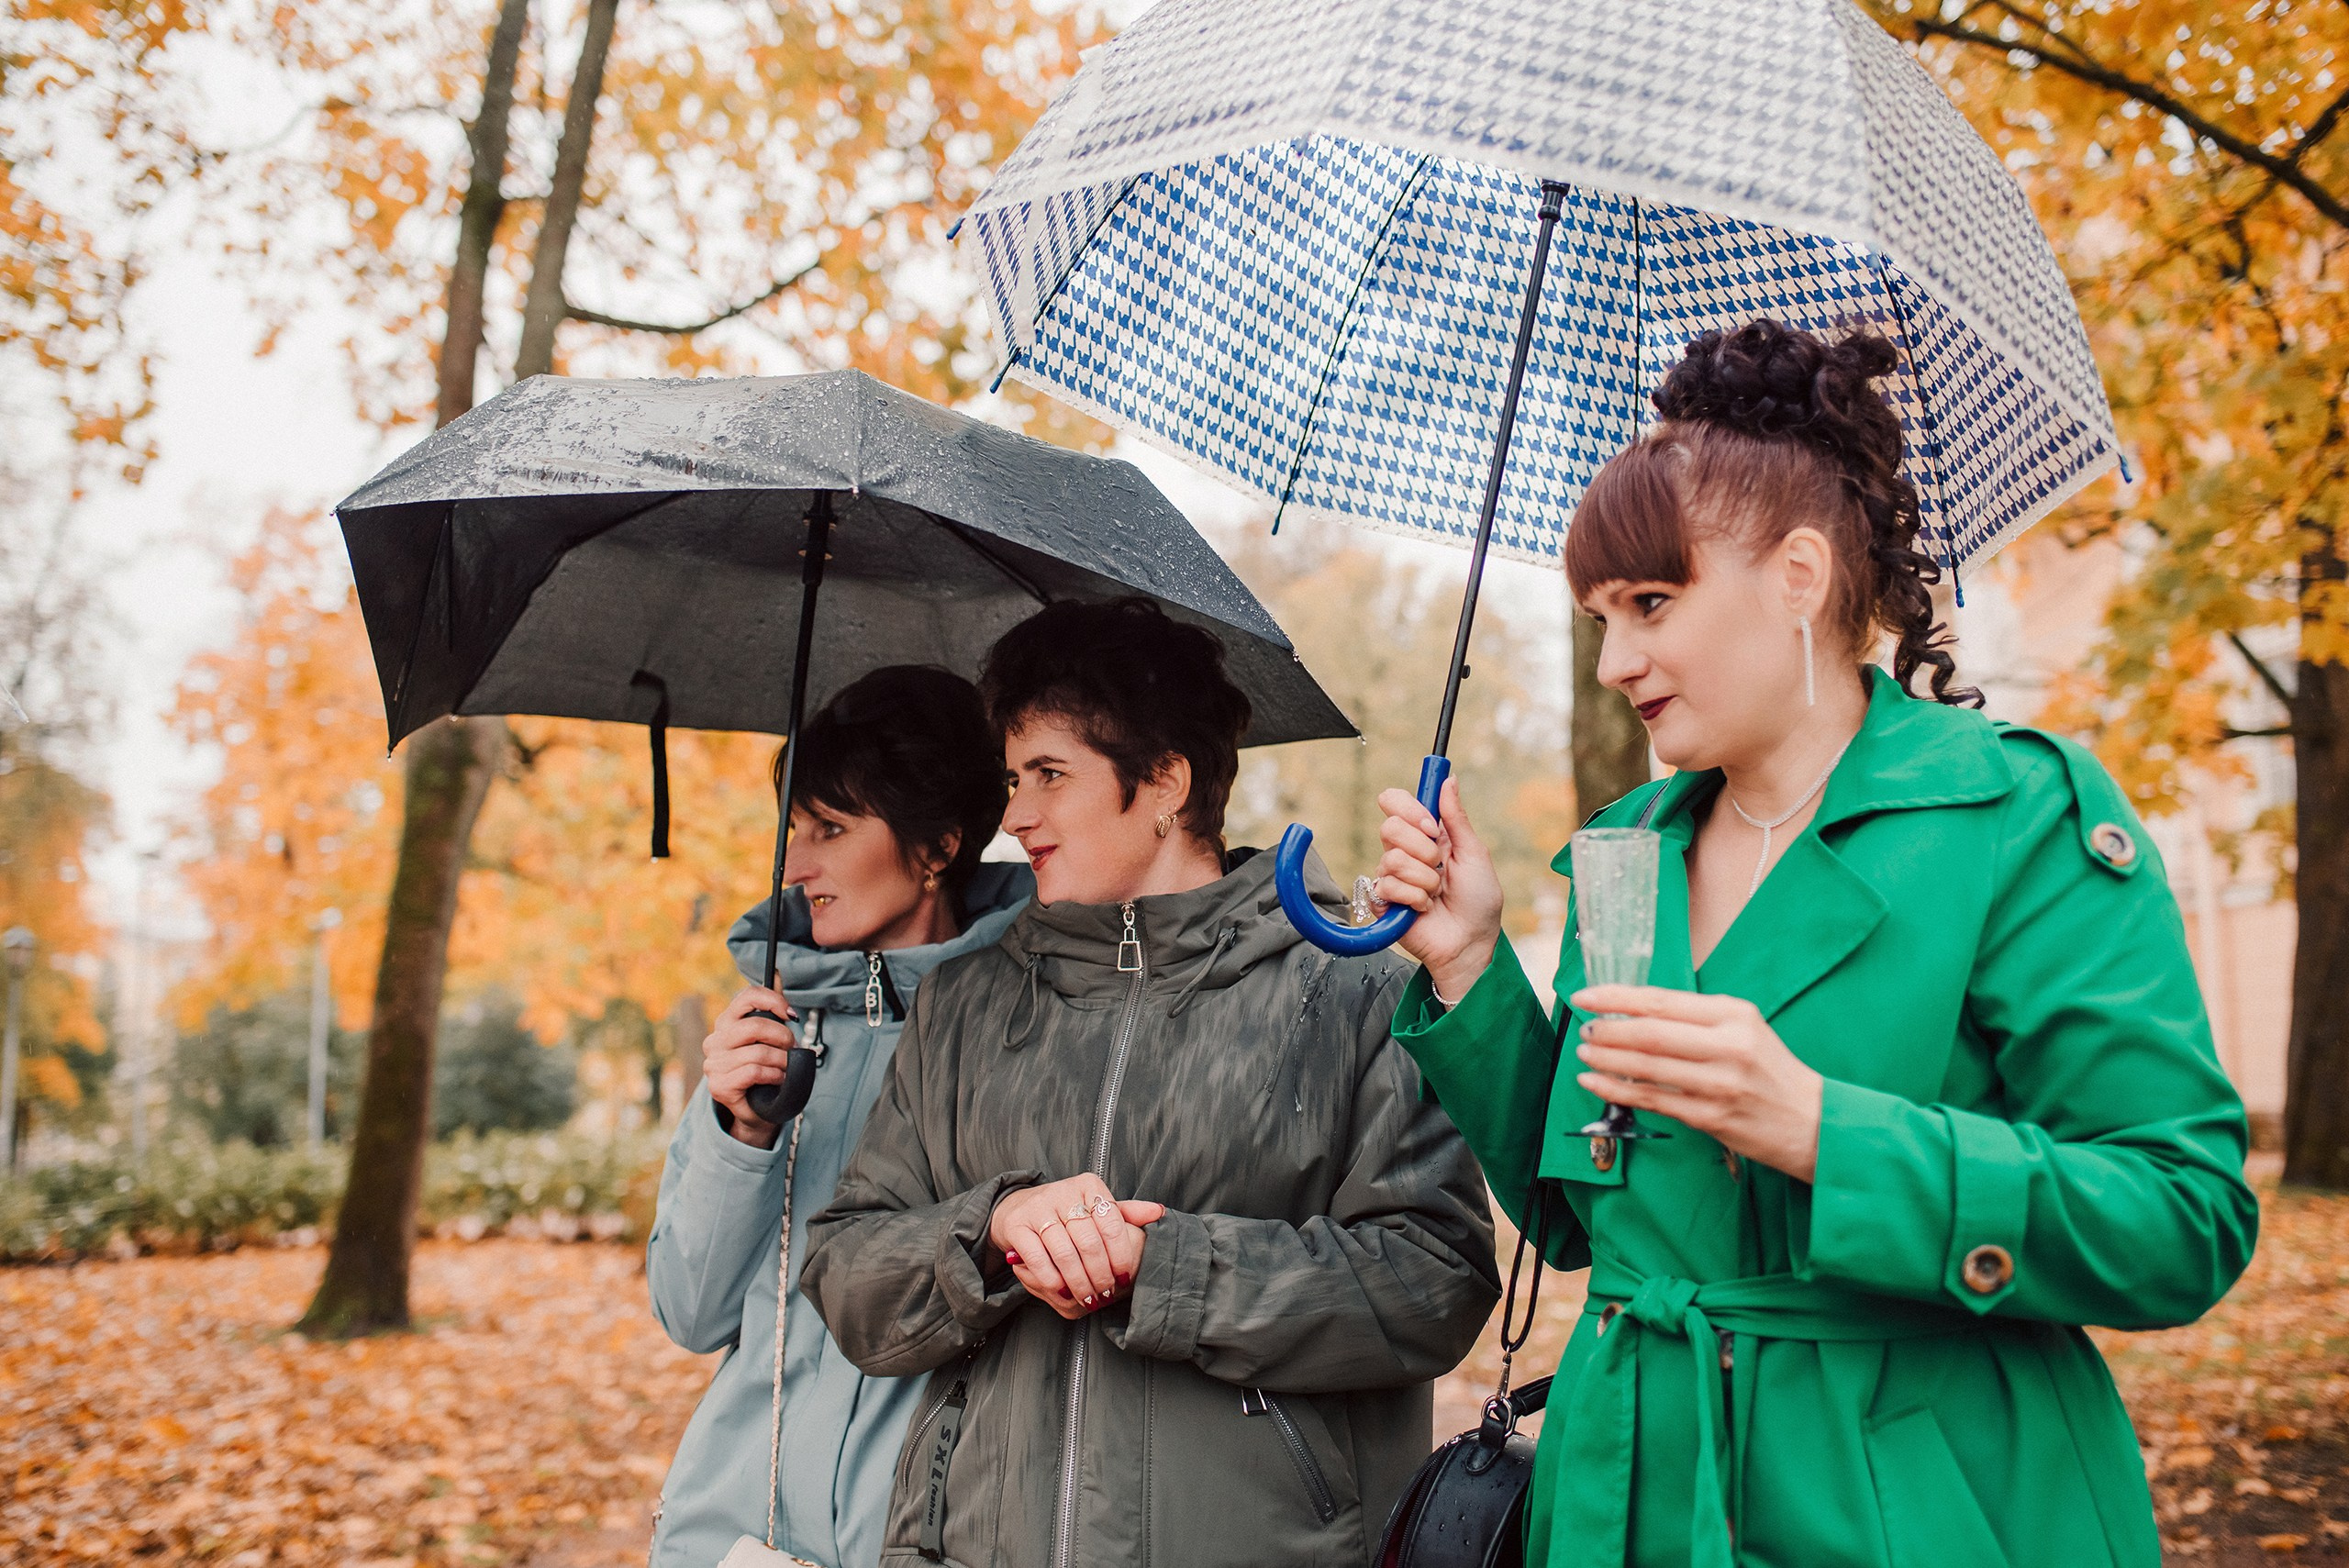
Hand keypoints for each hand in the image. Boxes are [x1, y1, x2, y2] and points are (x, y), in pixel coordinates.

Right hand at [703, 985, 797, 1148]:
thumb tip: (777, 973)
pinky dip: (774, 1075)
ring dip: (782, 1061)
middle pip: (756, 1025)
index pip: (747, 997)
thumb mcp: (769, 1038)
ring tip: (786, 1067)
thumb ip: (771, 1009)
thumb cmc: (765, 1069)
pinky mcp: (719, 1086)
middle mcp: (715, 1040)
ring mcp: (714, 1064)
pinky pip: (754, 1072)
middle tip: (792, 1048)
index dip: (773, 1001)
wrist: (758, 1109)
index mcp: (726, 1023)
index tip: (792, 1015)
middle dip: (783, 1037)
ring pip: (758, 1052)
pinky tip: (777, 1079)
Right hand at [989, 1174, 1165, 1319]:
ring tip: (1088, 1299)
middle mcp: (1063, 1192)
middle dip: (1100, 1275)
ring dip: (1079, 1282)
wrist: (1019, 1208)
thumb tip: (1159, 1211)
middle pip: (1089, 1242)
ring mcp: (1038, 1208)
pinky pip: (1037, 1257)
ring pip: (1064, 1252)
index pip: (1111, 1224)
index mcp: (1088, 1186)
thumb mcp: (1096, 1208)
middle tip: (1106, 1294)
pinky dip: (1052, 1279)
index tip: (1124, 1278)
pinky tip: (1063, 1292)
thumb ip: (1126, 1213)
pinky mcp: (1017, 1225)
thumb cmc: (1066, 1212)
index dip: (1120, 1255)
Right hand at [1374, 777, 1503, 999]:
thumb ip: (1456, 818)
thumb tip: (1449, 780)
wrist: (1470, 942)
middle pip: (1390, 827)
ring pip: (1391, 860)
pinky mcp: (1383, 901)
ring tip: (1436, 894)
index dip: (1409, 809)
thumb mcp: (1474, 853)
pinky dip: (1414, 899)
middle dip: (1422, 850)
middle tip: (1440, 867)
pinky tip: (1424, 908)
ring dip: (1424, 880)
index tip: (1431, 826)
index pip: (1395, 802)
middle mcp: (1406, 851)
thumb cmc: (1479, 900)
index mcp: (1427, 834)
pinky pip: (1387, 887)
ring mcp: (1393, 876)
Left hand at [1571, 985, 1824, 1181]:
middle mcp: (1728, 1046)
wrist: (1815, 1122)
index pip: (1663, 1001)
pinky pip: (1653, 1101)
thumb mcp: (1744, 1028)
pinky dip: (1617, 1090)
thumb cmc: (1770, 1071)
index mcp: (1734, 1015)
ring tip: (1583, 1052)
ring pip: (1647, 1068)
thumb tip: (1634, 1010)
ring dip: (1606, 1059)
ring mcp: (1720, 1084)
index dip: (1617, 997)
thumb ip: (1696, 1018)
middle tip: (1584, 1027)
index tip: (1586, 996)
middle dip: (1608, 1030)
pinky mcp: (1712, 1118)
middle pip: (1651, 1033)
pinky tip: (1594, 1082)